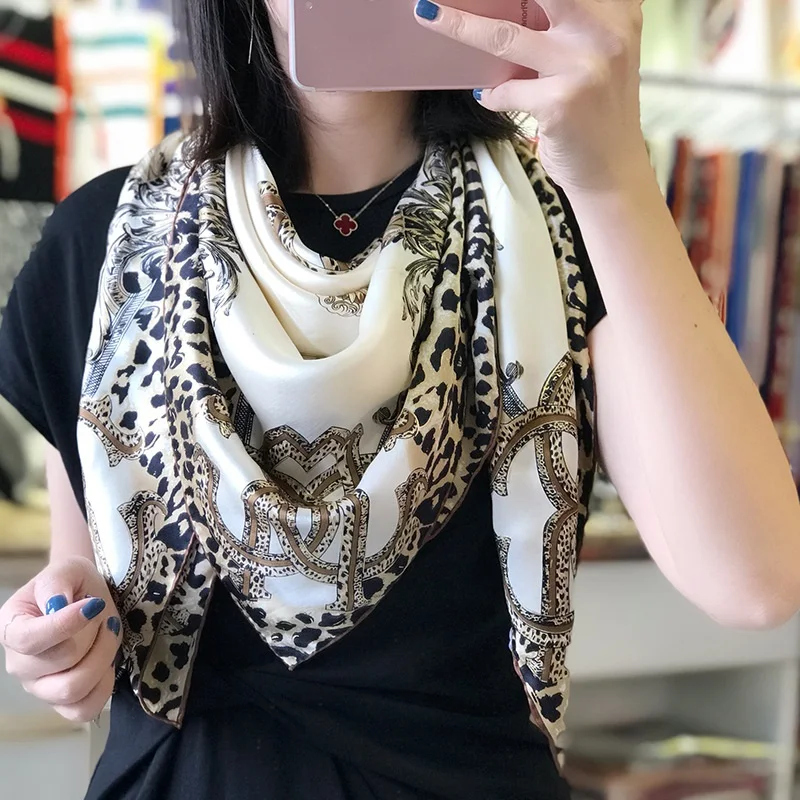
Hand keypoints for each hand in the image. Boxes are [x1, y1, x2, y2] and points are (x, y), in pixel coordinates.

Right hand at [0, 557, 120, 722]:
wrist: (87, 598)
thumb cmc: (72, 584)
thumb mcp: (65, 570)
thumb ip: (56, 583)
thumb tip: (58, 608)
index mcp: (11, 627)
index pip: (28, 639)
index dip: (64, 625)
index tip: (94, 604)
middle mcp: (20, 663)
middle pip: (61, 661)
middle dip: (93, 633)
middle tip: (101, 613)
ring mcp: (40, 687)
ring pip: (73, 689)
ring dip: (103, 657)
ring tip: (107, 634)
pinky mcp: (63, 702)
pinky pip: (83, 709)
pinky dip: (103, 686)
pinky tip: (107, 662)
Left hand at [414, 0, 650, 194]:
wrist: (612, 171)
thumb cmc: (597, 112)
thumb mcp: (598, 55)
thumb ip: (572, 25)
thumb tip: (509, 5)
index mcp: (616, 12)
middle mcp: (605, 32)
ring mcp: (583, 67)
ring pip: (504, 37)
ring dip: (460, 26)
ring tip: (430, 14)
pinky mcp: (561, 102)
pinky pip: (506, 90)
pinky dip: (492, 94)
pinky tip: (489, 97)